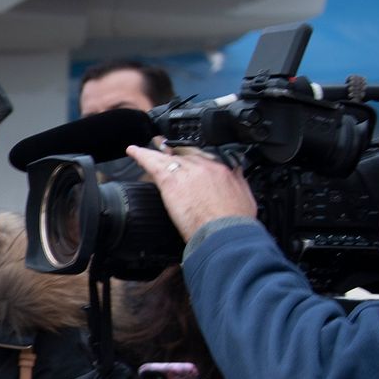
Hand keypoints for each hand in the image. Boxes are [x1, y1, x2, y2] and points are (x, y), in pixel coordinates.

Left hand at [126, 144, 256, 239]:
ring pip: (167, 156)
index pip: (202, 156)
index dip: (192, 155)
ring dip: (156, 150)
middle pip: (184, 154)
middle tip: (164, 146)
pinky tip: (133, 151)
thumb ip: (238, 182)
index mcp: (221, 169)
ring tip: (147, 147)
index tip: (187, 155)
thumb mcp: (245, 196)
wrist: (226, 232)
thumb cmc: (235, 222)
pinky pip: (152, 163)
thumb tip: (237, 174)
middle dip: (174, 150)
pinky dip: (141, 155)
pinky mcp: (171, 182)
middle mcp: (203, 166)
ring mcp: (186, 172)